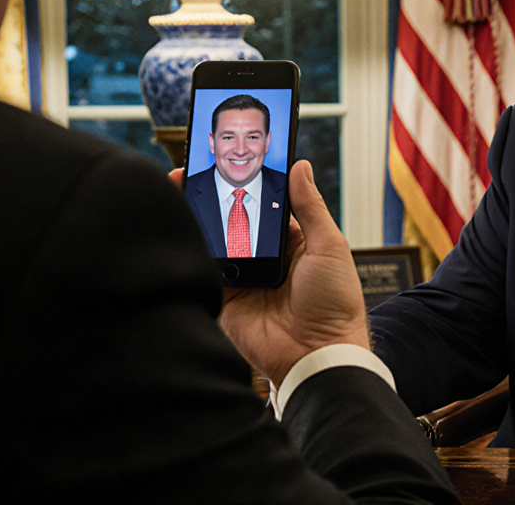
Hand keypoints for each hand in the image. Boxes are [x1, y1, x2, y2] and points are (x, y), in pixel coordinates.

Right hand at [173, 161, 369, 383]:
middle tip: (193, 171)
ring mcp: (243, 277)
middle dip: (212, 197)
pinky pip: (204, 271)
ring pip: (214, 241)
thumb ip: (311, 207)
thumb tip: (300, 166)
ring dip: (197, 218)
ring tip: (180, 189)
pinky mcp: (225, 298)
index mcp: (292, 242)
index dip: (247, 184)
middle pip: (233, 220)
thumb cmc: (336, 302)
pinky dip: (192, 251)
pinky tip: (179, 227)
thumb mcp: (329, 246)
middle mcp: (265, 257)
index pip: (264, 204)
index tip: (231, 161)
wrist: (319, 352)